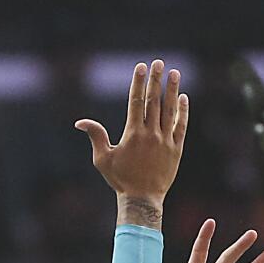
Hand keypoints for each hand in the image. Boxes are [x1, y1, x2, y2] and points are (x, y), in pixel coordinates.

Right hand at [76, 60, 188, 202]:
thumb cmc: (120, 180)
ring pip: (170, 110)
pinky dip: (183, 111)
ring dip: (172, 90)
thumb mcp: (103, 159)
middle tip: (159, 63)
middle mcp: (151, 134)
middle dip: (156, 80)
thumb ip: (96, 137)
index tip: (141, 67)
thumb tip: (80, 122)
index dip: (138, 83)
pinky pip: (181, 125)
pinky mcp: (176, 148)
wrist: (142, 199)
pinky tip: (183, 98)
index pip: (136, 102)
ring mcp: (165, 140)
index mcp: (132, 135)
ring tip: (174, 73)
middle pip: (154, 101)